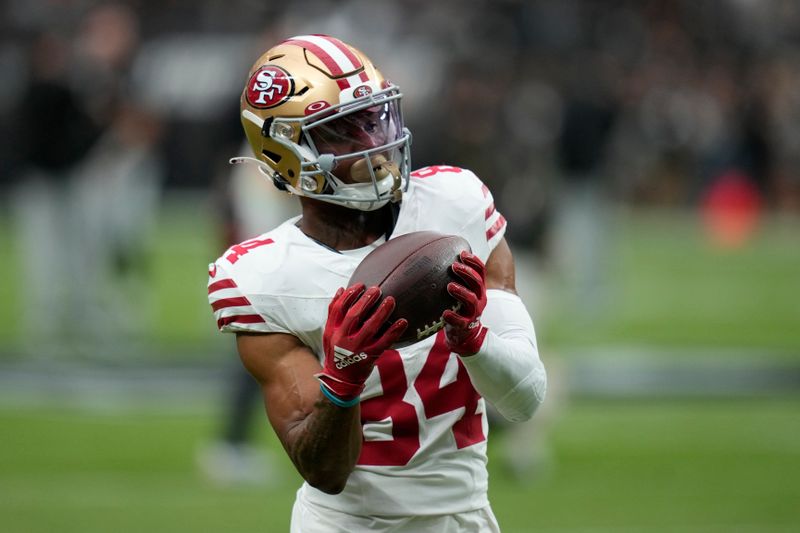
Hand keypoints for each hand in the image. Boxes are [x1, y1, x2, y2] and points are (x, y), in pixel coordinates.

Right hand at [317, 283, 406, 404]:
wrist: (340, 380)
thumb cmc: (336, 352)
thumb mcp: (329, 333)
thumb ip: (333, 313)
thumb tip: (341, 289)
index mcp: (332, 331)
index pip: (339, 308)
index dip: (350, 294)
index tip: (360, 285)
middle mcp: (343, 339)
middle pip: (354, 315)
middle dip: (366, 300)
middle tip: (377, 289)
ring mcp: (357, 348)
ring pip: (370, 327)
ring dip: (381, 312)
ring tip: (390, 300)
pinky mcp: (370, 356)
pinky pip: (384, 342)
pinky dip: (394, 331)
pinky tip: (402, 321)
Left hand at [443, 251, 488, 355]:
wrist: (464, 334)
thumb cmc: (459, 308)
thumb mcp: (462, 292)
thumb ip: (457, 279)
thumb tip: (440, 256)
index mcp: (479, 289)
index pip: (481, 271)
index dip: (474, 261)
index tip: (462, 253)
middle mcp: (479, 299)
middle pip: (477, 283)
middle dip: (467, 273)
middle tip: (454, 266)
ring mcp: (473, 313)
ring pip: (471, 300)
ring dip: (461, 291)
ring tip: (450, 286)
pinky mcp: (465, 326)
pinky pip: (460, 321)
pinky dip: (453, 317)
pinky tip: (445, 313)